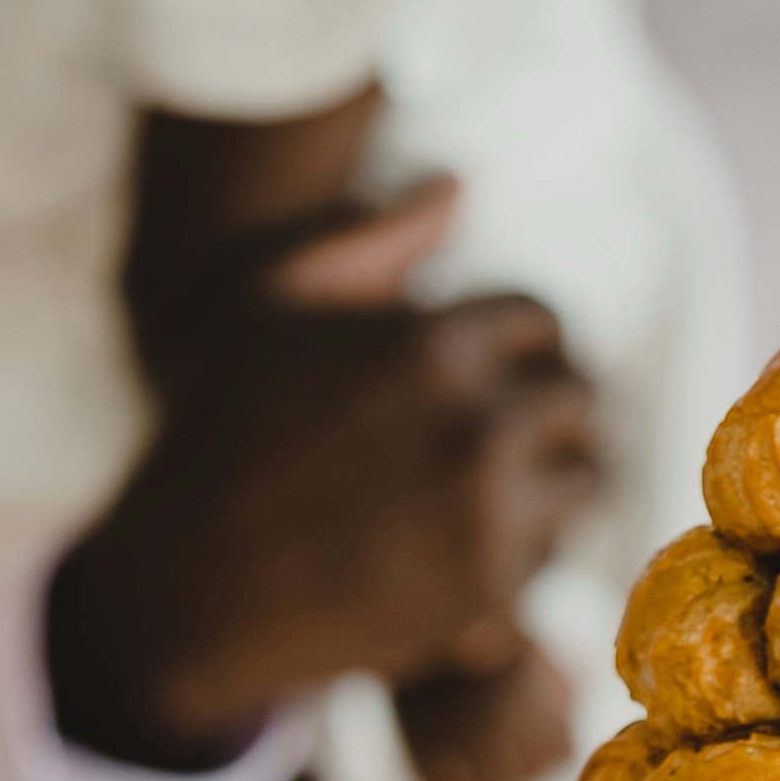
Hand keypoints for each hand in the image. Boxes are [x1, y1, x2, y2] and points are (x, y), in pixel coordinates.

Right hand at [46, 210, 603, 776]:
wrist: (189, 587)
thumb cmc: (219, 435)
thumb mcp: (270, 307)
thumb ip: (371, 243)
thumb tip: (454, 189)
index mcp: (433, 340)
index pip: (543, 321)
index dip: (524, 345)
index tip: (503, 370)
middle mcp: (475, 422)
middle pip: (580, 396)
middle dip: (552, 409)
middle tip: (524, 432)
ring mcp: (489, 512)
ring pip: (590, 477)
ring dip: (561, 477)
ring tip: (520, 484)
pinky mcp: (489, 591)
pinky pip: (556, 551)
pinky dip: (531, 546)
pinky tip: (481, 540)